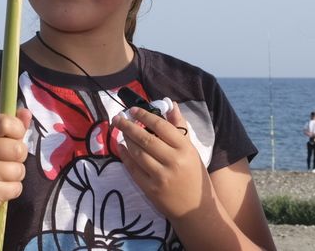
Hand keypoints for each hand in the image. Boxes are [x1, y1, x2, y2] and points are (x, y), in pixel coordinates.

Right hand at [0, 109, 32, 222]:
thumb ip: (10, 127)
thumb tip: (27, 113)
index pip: (6, 122)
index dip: (18, 131)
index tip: (14, 138)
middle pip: (18, 149)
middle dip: (19, 158)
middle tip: (5, 162)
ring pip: (18, 170)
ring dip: (15, 177)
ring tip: (0, 178)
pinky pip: (15, 188)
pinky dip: (12, 191)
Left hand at [114, 104, 209, 221]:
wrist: (196, 209)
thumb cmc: (195, 176)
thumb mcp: (191, 150)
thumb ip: (180, 127)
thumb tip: (171, 104)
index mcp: (185, 149)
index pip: (162, 127)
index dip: (145, 116)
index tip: (133, 110)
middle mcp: (173, 161)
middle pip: (146, 139)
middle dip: (129, 126)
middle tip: (118, 118)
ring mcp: (160, 176)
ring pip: (137, 153)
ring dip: (126, 139)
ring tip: (120, 130)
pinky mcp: (150, 189)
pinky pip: (133, 169)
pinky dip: (125, 156)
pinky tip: (121, 147)